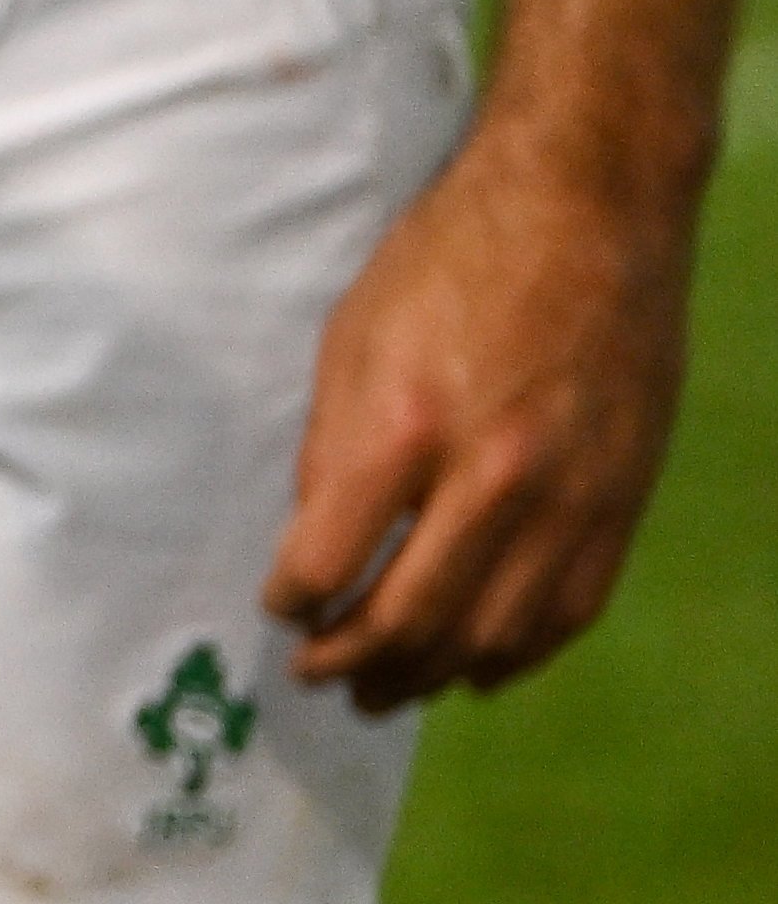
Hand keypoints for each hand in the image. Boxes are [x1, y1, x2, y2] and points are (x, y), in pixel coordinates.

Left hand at [274, 116, 698, 709]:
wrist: (588, 211)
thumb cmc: (452, 260)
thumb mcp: (355, 335)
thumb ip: (336, 446)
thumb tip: (316, 540)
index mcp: (405, 425)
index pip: (329, 556)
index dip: (295, 601)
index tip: (281, 610)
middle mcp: (491, 475)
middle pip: (413, 616)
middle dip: (355, 660)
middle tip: (321, 678)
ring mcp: (569, 497)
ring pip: (494, 632)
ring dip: (433, 676)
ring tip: (387, 691)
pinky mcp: (623, 503)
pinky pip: (567, 609)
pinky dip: (518, 653)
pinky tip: (478, 671)